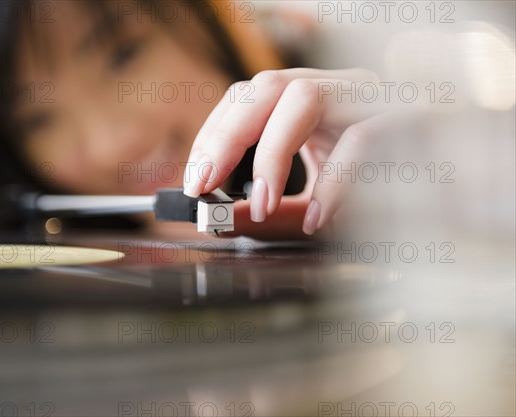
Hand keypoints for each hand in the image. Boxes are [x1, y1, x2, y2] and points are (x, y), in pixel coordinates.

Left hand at [183, 68, 389, 238]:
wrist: (457, 184)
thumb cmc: (381, 188)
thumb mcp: (314, 198)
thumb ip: (272, 210)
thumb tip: (224, 221)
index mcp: (311, 99)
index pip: (248, 97)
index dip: (215, 134)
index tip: (196, 178)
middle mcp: (337, 88)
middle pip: (267, 87)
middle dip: (227, 136)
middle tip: (205, 184)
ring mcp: (370, 98)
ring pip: (305, 98)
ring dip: (270, 155)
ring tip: (259, 203)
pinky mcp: (406, 119)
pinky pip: (359, 140)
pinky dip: (332, 183)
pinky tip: (317, 218)